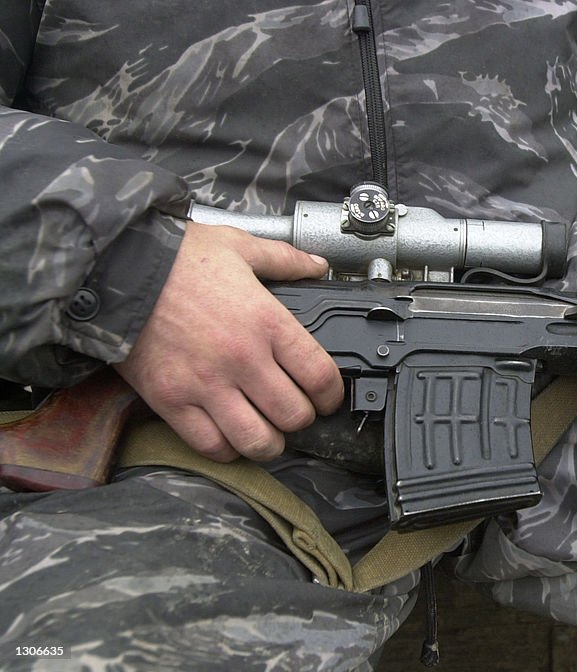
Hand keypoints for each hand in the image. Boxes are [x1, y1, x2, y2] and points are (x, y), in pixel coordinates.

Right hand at [114, 222, 343, 461]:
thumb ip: (285, 259)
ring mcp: (207, 384)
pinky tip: (231, 438)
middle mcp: (243, 358)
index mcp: (267, 322)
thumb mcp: (240, 246)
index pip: (320, 377)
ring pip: (257, 440)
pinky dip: (227, 450)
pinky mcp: (172, 401)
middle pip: (294, 415)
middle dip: (303, 420)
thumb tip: (317, 265)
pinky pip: (211, 445)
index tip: (327, 398)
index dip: (332, 396)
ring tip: (268, 434)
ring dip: (269, 444)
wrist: (115, 268)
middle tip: (296, 413)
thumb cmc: (177, 257)